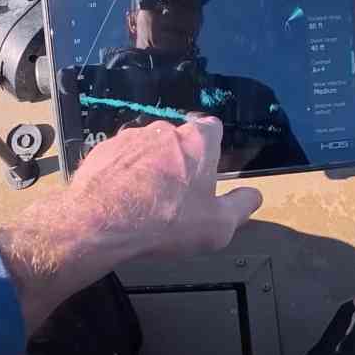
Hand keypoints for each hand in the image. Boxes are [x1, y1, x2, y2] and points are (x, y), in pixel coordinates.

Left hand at [71, 115, 263, 257]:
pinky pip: (118, 160)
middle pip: (178, 140)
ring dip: (149, 169)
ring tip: (146, 203)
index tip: (209, 167)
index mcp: (197, 142)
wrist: (101, 224)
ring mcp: (129, 139)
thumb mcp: (218, 226)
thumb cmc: (165, 222)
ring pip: (146, 150)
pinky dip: (121, 175)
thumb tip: (252, 196)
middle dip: (179, 162)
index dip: (212, 147)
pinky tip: (121, 201)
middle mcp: (163, 131)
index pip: (213, 128)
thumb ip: (240, 207)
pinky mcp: (101, 151)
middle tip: (178, 195)